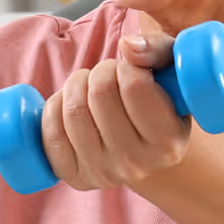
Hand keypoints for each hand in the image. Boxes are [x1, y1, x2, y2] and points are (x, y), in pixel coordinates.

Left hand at [39, 27, 192, 192]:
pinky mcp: (75, 178)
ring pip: (73, 111)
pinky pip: (51, 133)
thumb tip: (127, 45)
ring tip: (89, 86)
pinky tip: (68, 103)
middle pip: (99, 95)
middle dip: (99, 72)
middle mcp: (136, 164)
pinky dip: (54, 108)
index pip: (133, 86)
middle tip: (107, 75)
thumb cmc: (160, 101)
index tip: (129, 68)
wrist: (145, 151)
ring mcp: (103, 174)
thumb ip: (157, 50)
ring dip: (75, 85)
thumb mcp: (172, 72)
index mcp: (167, 142)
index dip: (125, 66)